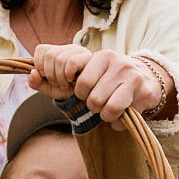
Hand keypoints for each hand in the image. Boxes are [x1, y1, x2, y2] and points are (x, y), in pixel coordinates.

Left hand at [31, 45, 161, 120]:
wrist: (147, 82)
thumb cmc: (108, 82)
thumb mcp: (86, 76)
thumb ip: (54, 78)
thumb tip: (31, 76)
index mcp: (100, 56)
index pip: (79, 79)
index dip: (77, 92)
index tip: (83, 94)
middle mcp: (116, 62)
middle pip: (90, 97)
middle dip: (91, 106)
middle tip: (98, 103)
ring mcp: (130, 76)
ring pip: (105, 107)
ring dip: (104, 115)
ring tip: (109, 110)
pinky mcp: (141, 91)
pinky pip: (118, 114)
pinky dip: (116, 122)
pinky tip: (120, 117)